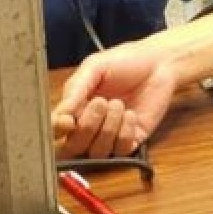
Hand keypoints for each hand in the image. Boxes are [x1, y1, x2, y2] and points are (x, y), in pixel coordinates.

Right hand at [51, 45, 178, 158]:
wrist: (158, 63)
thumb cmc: (124, 61)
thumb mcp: (94, 67)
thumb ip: (75, 90)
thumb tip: (59, 114)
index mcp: (74, 108)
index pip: (55, 131)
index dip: (57, 131)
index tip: (67, 120)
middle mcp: (89, 126)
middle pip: (74, 147)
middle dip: (88, 126)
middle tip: (101, 102)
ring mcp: (109, 136)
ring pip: (97, 151)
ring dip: (108, 128)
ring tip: (119, 104)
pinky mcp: (131, 141)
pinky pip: (120, 152)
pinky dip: (125, 133)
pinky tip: (131, 115)